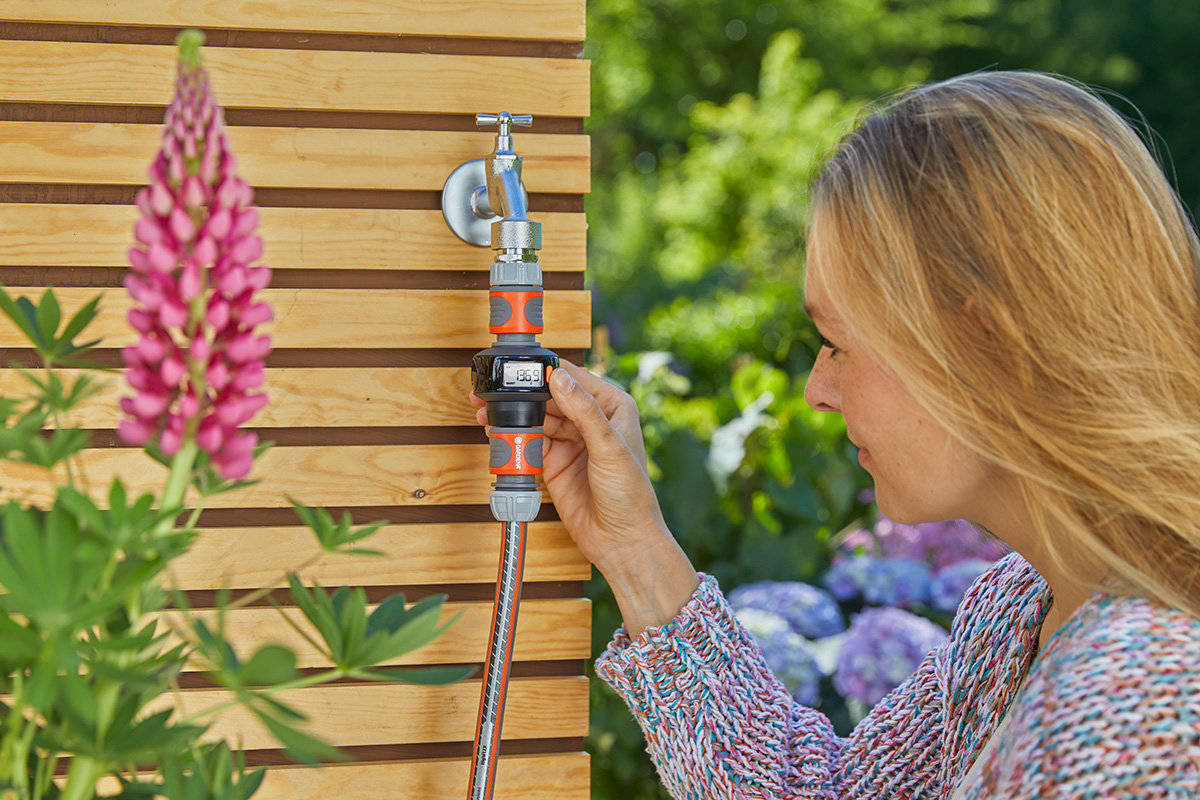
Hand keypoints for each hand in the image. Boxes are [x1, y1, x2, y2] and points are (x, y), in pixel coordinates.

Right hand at [471, 361, 697, 633]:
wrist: (621, 541)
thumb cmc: (631, 494)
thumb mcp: (609, 447)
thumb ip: (583, 410)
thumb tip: (559, 377)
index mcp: (613, 406)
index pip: (575, 378)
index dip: (548, 372)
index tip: (522, 367)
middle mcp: (591, 420)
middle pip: (550, 397)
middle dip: (523, 393)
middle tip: (494, 390)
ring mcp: (571, 442)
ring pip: (537, 419)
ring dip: (514, 416)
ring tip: (488, 412)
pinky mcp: (554, 463)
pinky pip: (530, 444)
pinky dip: (513, 439)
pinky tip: (498, 434)